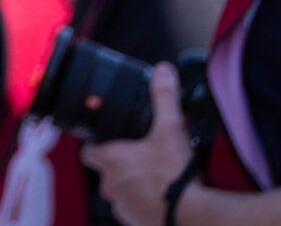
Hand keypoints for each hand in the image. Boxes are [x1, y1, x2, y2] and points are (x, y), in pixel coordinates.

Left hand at [81, 63, 194, 225]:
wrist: (193, 217)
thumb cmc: (176, 176)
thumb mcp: (170, 129)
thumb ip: (164, 97)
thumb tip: (163, 70)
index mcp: (111, 161)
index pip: (87, 150)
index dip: (95, 144)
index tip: (108, 139)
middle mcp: (110, 185)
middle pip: (104, 171)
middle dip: (119, 163)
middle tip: (141, 155)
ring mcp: (122, 207)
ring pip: (119, 191)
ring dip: (132, 184)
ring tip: (155, 175)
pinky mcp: (136, 222)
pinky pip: (134, 209)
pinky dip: (144, 202)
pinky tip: (162, 195)